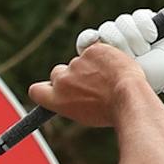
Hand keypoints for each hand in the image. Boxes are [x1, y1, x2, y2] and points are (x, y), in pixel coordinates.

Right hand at [29, 42, 153, 127]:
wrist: (128, 97)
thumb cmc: (110, 111)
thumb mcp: (84, 115)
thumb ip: (71, 102)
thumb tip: (73, 95)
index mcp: (56, 99)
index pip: (36, 90)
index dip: (45, 87)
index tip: (53, 88)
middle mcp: (62, 80)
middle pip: (58, 72)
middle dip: (71, 75)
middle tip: (89, 83)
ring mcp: (76, 63)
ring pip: (80, 61)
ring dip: (91, 66)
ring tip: (109, 79)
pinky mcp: (92, 49)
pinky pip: (95, 50)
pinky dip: (104, 56)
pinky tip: (114, 67)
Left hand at [75, 7, 163, 105]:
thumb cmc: (144, 87)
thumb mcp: (112, 89)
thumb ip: (86, 84)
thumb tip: (63, 78)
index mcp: (103, 58)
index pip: (87, 41)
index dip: (88, 40)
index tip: (92, 44)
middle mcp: (116, 42)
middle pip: (103, 31)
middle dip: (117, 45)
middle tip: (128, 61)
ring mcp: (131, 30)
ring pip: (120, 23)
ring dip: (132, 39)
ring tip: (145, 53)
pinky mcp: (148, 19)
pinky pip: (137, 16)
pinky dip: (145, 27)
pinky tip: (153, 38)